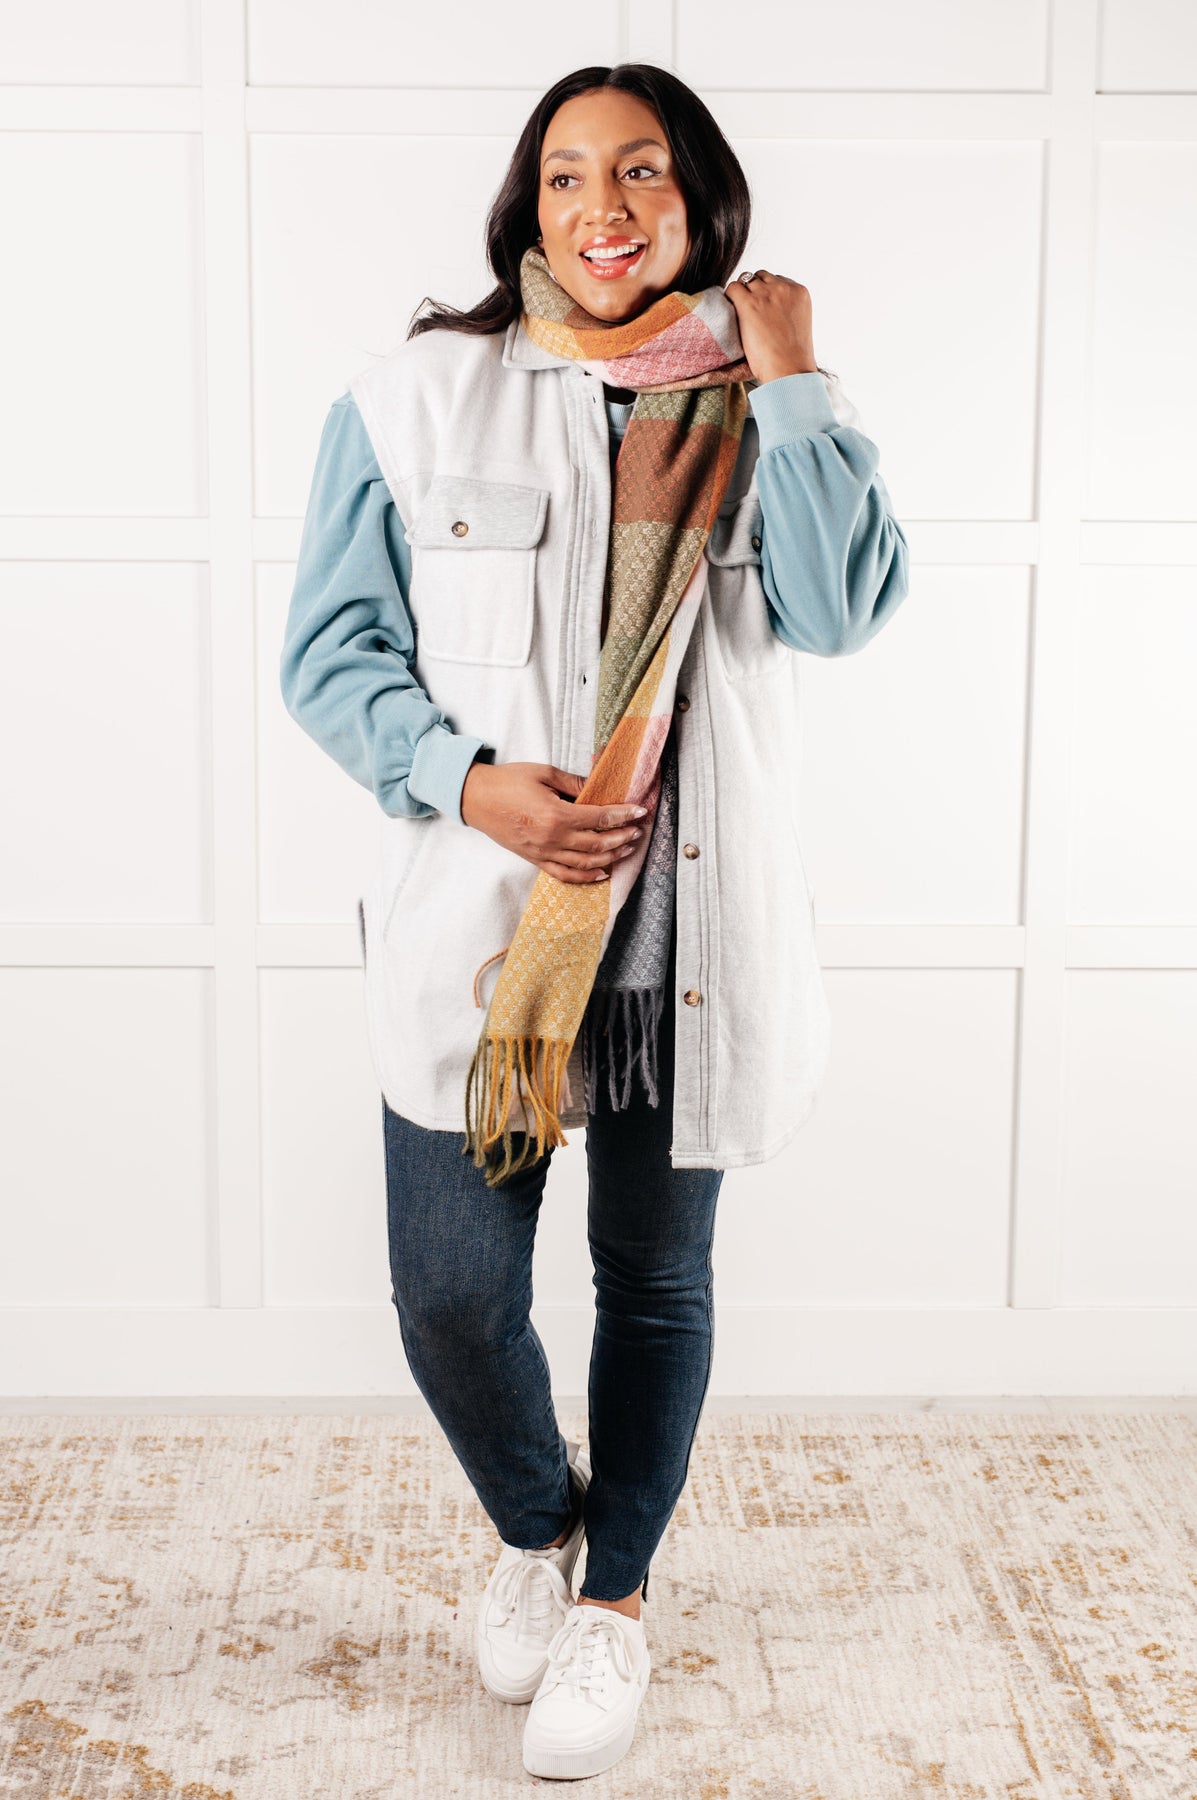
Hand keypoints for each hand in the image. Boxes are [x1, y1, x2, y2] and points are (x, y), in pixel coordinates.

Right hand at [461, 760, 646, 883]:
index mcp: (555, 815)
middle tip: (638, 830)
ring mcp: (543, 853)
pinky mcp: (535, 859)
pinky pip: (564, 874)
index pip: (599, 818)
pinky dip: (585, 877)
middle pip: (598, 843)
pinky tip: (602, 873)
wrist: (475, 798)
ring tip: (627, 848)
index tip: (640, 810)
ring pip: (586, 863)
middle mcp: (552, 839)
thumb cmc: (507, 782)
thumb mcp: (544, 774)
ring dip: (611, 857)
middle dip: (622, 836)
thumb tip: (599, 788)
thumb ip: (574, 783)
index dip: (623, 815)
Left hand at [724, 269, 817, 384]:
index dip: (766, 294)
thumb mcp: (797, 325)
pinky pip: (732, 288)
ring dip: (741, 295)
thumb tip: (768, 311)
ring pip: (745, 281)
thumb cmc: (793, 358)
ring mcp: (766, 294)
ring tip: (740, 314)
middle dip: (753, 291)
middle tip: (749, 312)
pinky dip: (729, 298)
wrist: (789, 370)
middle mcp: (783, 288)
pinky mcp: (749, 303)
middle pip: (760, 277)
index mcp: (799, 292)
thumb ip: (785, 310)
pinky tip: (731, 313)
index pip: (777, 280)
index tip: (762, 309)